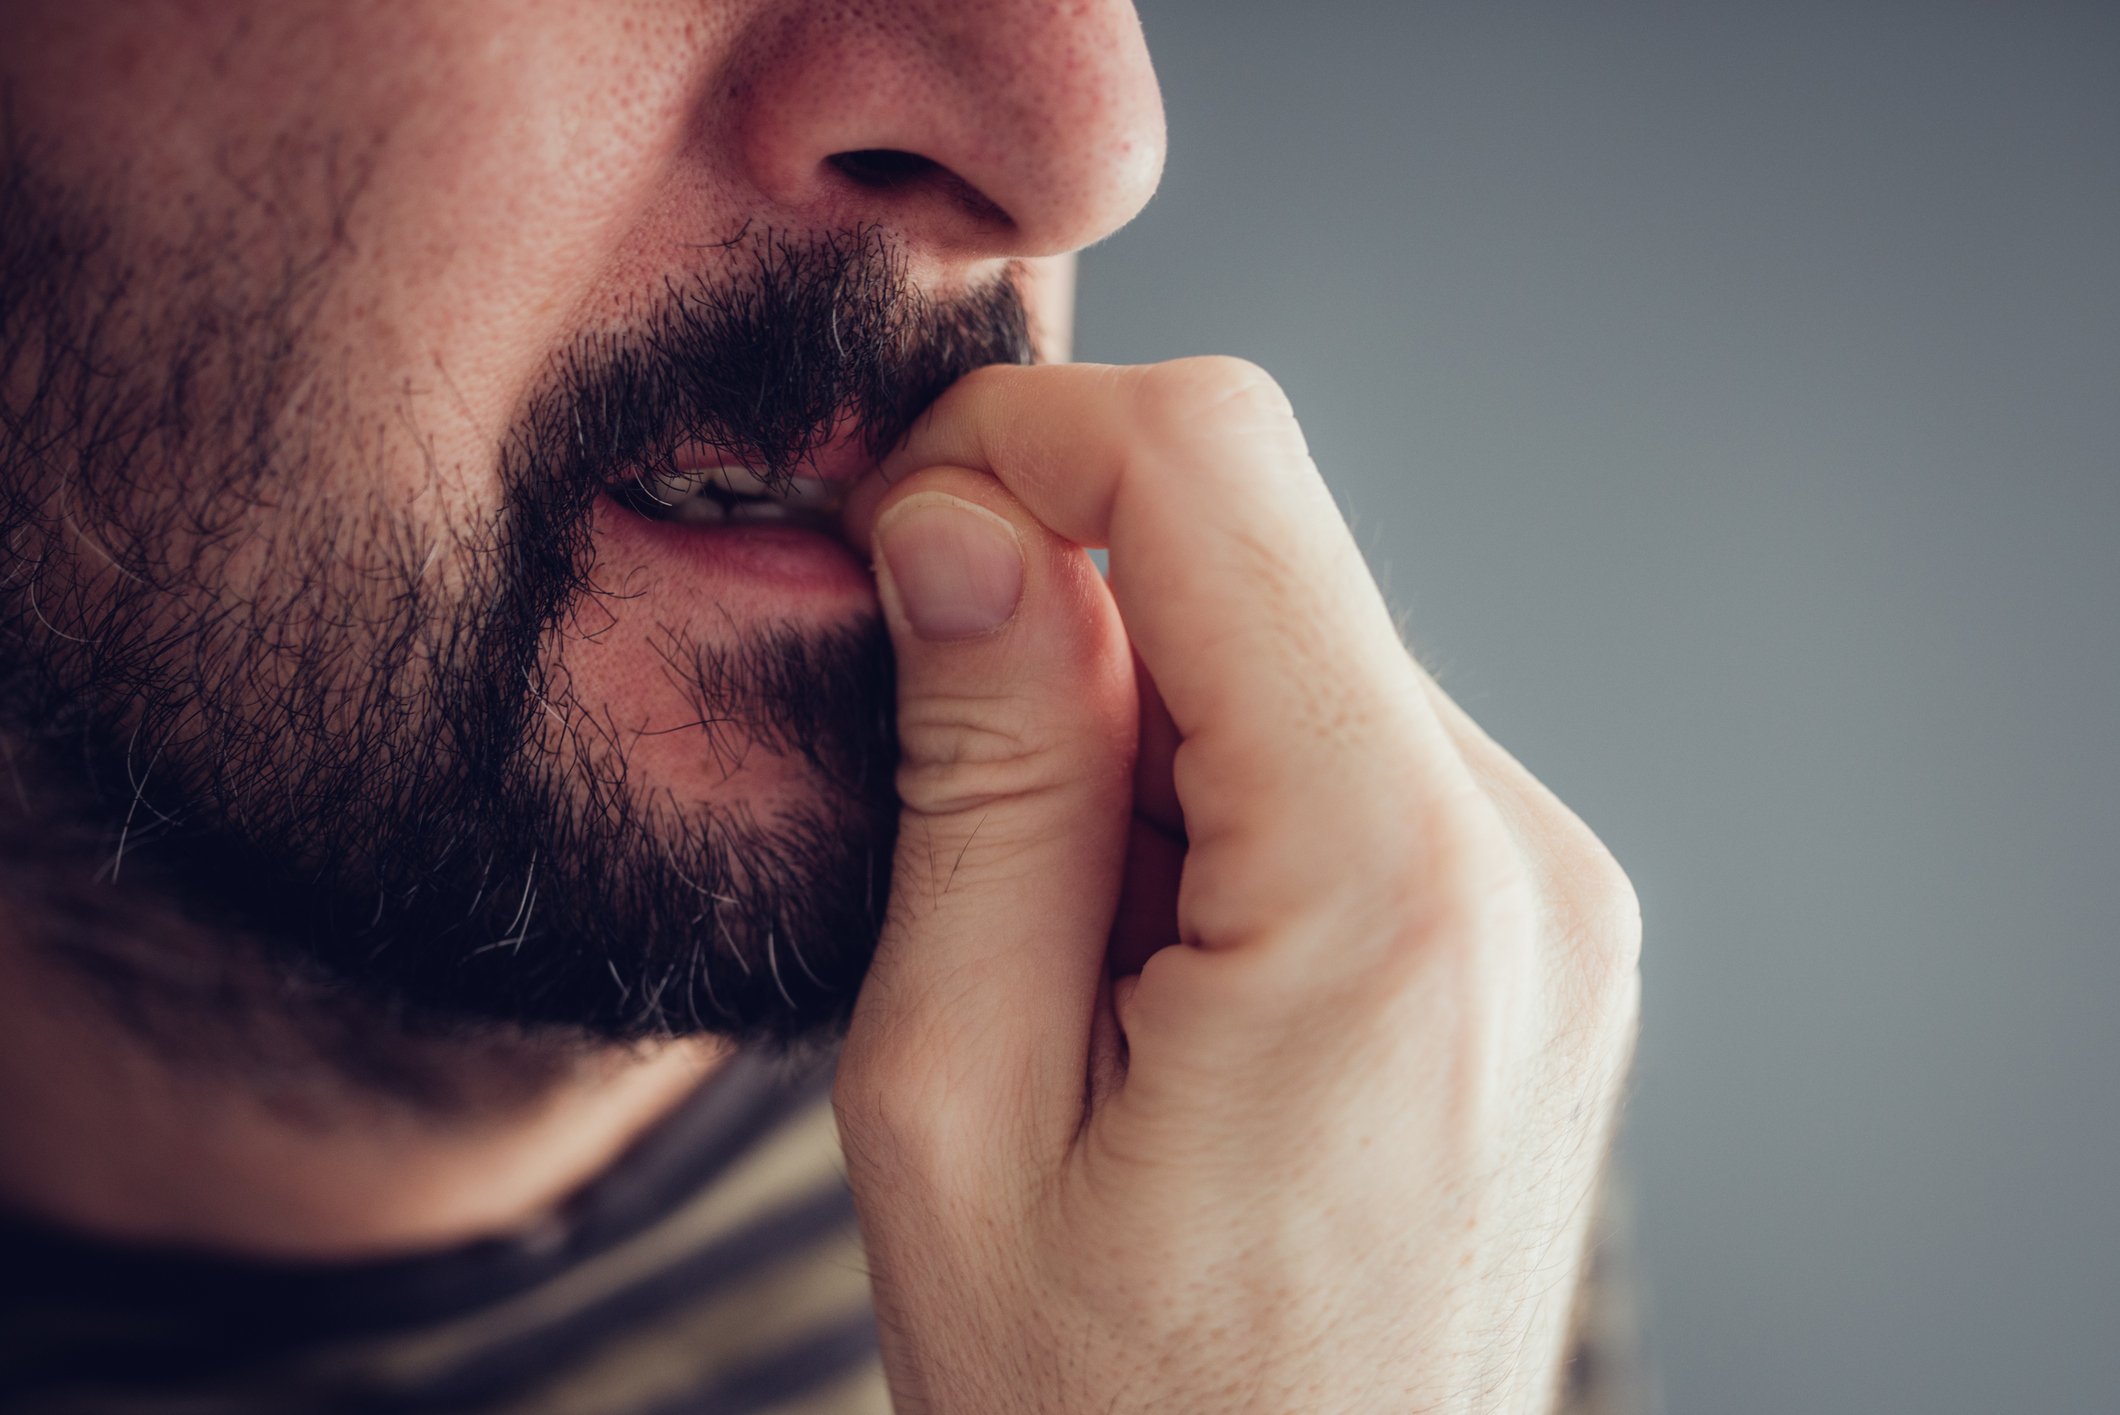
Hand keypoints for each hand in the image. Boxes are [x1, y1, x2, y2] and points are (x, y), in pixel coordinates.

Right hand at [833, 359, 1640, 1413]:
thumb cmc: (1104, 1414)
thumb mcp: (959, 1099)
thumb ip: (984, 781)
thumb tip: (964, 526)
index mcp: (1388, 892)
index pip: (1219, 474)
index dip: (1027, 438)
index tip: (899, 513)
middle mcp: (1522, 865)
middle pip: (1266, 550)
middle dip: (1073, 601)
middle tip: (950, 779)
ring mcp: (1552, 900)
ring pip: (1302, 647)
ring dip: (1143, 721)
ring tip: (1067, 945)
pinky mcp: (1537, 933)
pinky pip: (1353, 755)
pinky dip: (1220, 794)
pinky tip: (1156, 961)